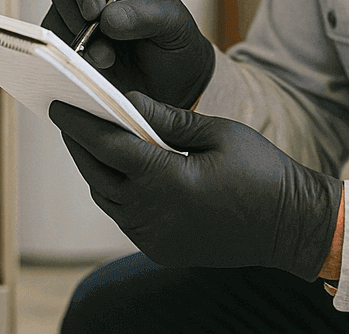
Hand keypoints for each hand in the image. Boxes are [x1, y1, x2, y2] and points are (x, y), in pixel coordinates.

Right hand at [44, 0, 214, 109]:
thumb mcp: (172, 22)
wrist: (175, 81)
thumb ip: (145, 15)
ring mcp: (77, 20)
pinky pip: (56, 52)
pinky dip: (72, 61)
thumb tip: (108, 18)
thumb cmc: (175, 41)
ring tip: (108, 62)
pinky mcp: (71, 48)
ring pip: (55, 24)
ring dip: (77, 46)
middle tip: (105, 49)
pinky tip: (97, 71)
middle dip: (80, 23)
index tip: (95, 12)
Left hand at [49, 92, 341, 279]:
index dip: (79, 123)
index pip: (108, 145)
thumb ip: (170, 118)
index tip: (58, 104)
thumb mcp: (219, 133)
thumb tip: (130, 98)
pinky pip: (124, 217)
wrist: (290, 228)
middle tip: (69, 116)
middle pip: (97, 172)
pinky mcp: (160, 249)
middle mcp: (153, 213)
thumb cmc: (261, 173)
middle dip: (80, 143)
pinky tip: (119, 171)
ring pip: (106, 197)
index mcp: (167, 179)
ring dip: (95, 168)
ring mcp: (155, 236)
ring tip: (90, 140)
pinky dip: (114, 192)